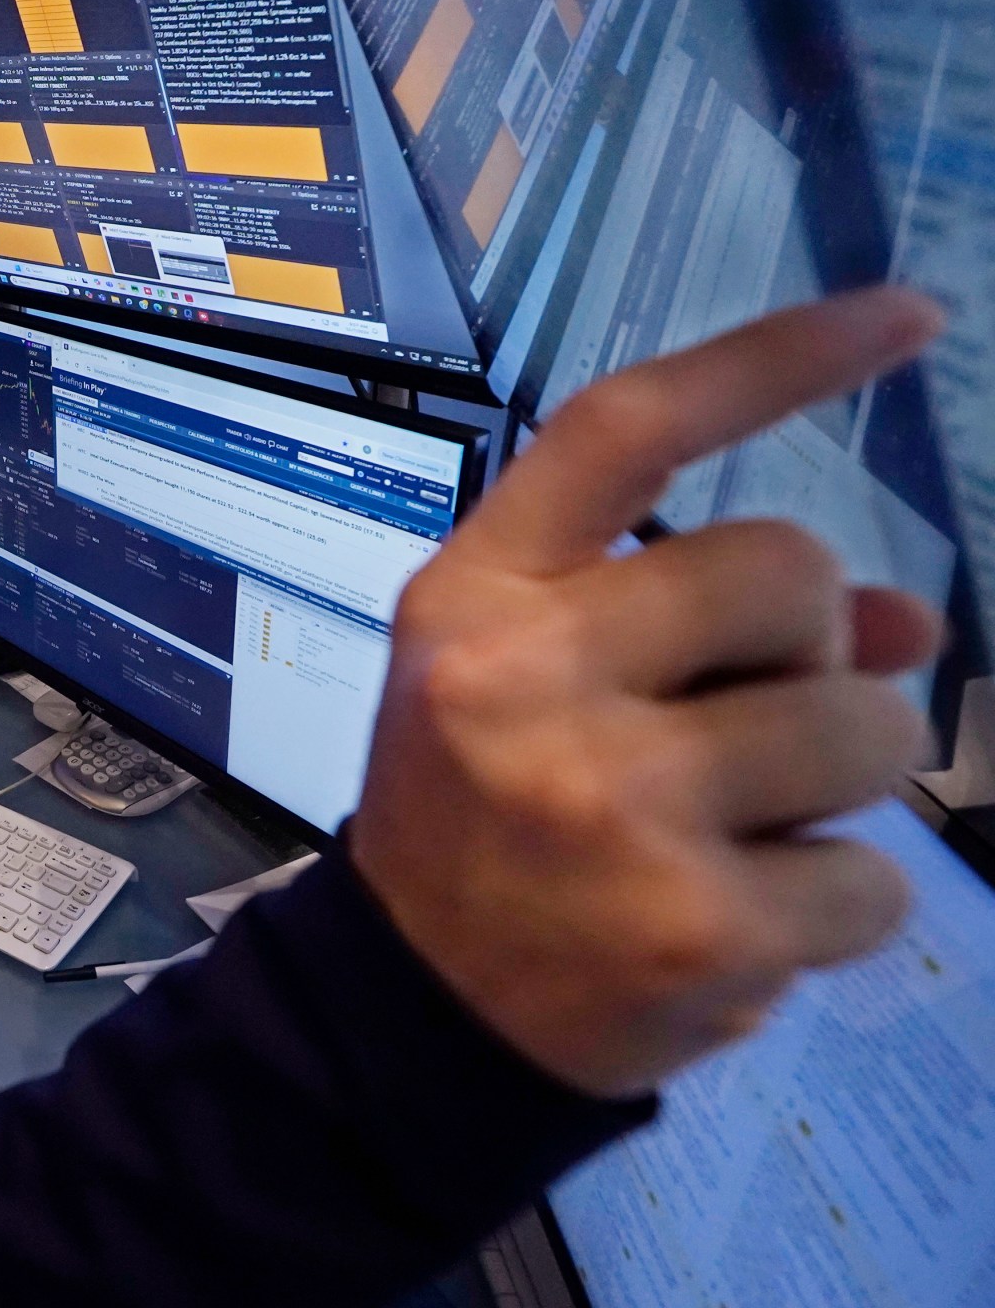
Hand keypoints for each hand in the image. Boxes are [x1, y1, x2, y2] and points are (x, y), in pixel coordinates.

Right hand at [349, 286, 944, 1099]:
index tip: (910, 314)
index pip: (627, 430)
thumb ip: (696, 625)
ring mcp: (610, 804)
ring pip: (870, 725)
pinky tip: (743, 922)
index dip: (777, 358)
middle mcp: (524, 677)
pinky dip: (840, 905)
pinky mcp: (693, 927)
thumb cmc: (478, 816)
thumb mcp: (536, 685)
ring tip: (747, 829)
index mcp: (474, 598)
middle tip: (747, 720)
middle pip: (793, 573)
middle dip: (816, 646)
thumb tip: (909, 620)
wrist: (411, 1007)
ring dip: (844, 780)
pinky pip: (877, 878)